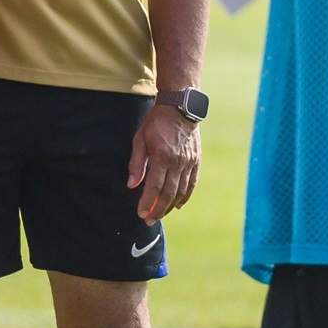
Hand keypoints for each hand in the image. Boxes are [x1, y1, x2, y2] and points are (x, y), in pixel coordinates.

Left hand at [126, 104, 200, 223]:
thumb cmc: (156, 122)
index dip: (147, 203)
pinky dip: (185, 197)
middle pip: (169, 194)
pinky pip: (192, 184)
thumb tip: (131, 185)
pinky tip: (177, 205)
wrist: (180, 108)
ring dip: (170, 206)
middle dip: (158, 210)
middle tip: (149, 220)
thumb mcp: (140, 139)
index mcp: (162, 157)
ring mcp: (189, 163)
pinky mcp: (196, 161)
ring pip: (181, 192)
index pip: (155, 187)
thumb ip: (136, 163)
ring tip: (160, 214)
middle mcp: (178, 162)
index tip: (141, 213)